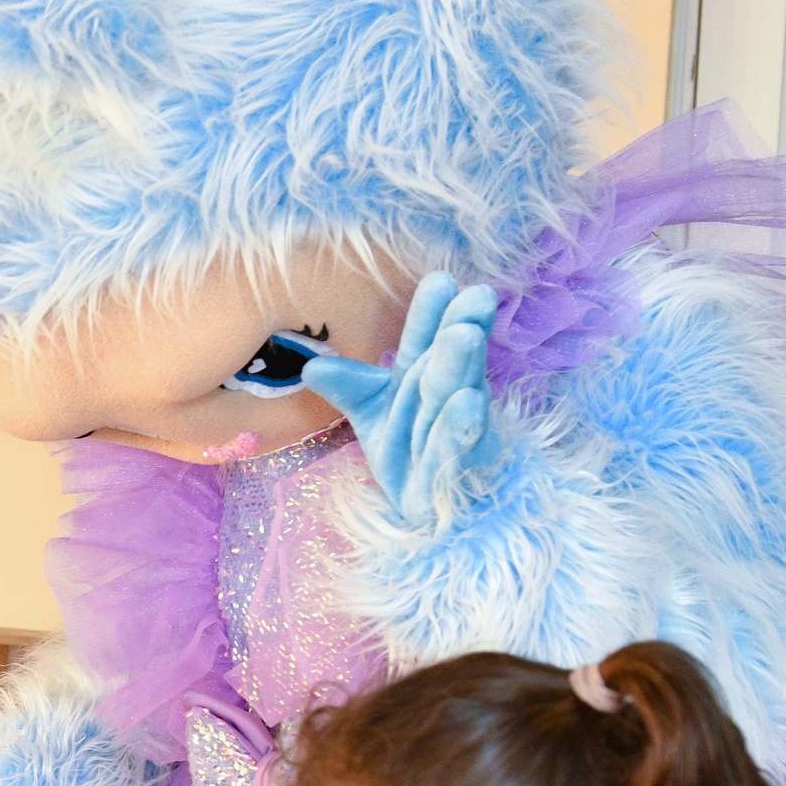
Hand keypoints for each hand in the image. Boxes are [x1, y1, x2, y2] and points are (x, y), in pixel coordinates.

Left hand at [303, 272, 501, 523]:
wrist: (446, 506)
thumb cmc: (412, 448)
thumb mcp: (374, 413)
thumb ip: (349, 387)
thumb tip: (310, 368)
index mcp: (423, 377)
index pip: (424, 340)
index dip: (431, 314)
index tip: (441, 280)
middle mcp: (446, 397)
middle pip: (449, 360)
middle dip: (458, 328)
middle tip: (476, 293)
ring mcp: (458, 432)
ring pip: (456, 396)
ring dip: (459, 366)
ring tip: (464, 336)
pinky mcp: (461, 469)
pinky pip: (459, 446)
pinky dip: (462, 425)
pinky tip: (468, 401)